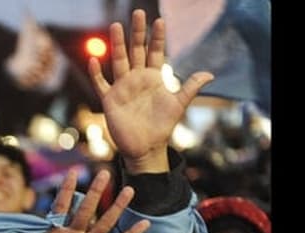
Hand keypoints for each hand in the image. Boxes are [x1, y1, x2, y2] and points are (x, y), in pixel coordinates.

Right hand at [89, 9, 213, 173]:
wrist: (146, 148)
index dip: (158, 37)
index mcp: (153, 78)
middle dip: (137, 32)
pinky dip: (96, 73)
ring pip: (119, 61)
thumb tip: (210, 74)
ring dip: (117, 44)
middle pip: (136, 50)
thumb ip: (191, 88)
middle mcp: (136, 79)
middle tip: (138, 13)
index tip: (160, 21)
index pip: (156, 52)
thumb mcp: (179, 105)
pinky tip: (94, 60)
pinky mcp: (110, 100)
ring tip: (116, 26)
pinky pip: (101, 84)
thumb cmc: (162, 127)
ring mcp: (122, 88)